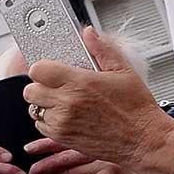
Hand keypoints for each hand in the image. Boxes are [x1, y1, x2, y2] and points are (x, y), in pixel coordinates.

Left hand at [22, 140, 162, 173]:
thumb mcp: (99, 170)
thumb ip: (79, 164)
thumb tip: (46, 165)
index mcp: (98, 145)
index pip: (67, 140)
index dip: (45, 144)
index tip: (28, 149)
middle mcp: (102, 151)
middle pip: (63, 157)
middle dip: (41, 168)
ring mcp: (105, 165)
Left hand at [23, 30, 173, 170]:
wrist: (143, 139)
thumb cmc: (136, 108)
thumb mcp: (123, 71)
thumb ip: (102, 49)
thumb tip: (89, 33)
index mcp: (80, 82)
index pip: (38, 69)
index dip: (43, 68)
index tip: (52, 69)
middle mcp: (66, 102)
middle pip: (30, 90)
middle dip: (40, 86)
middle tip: (56, 86)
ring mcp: (62, 121)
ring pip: (33, 108)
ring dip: (44, 104)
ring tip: (64, 101)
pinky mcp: (61, 137)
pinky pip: (40, 125)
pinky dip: (48, 120)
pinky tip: (67, 116)